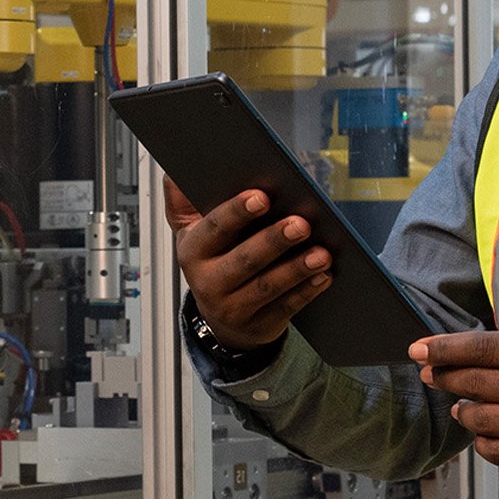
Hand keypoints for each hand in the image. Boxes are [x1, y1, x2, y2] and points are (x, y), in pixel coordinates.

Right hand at [164, 179, 332, 350]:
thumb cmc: (212, 262)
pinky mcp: (259, 325)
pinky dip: (307, 291)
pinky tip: (324, 275)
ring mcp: (233, 308)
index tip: (262, 196)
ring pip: (267, 286)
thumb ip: (183, 202)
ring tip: (322, 253)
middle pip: (244, 260)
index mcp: (193, 251)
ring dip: (297, 269)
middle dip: (273, 241)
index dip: (237, 212)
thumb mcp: (192, 232)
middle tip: (301, 224)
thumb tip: (174, 173)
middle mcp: (208, 282)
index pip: (214, 229)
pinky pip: (286, 307)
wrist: (220, 318)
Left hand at [411, 329, 498, 476]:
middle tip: (431, 374)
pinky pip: (495, 451)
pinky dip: (481, 439)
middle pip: (475, 383)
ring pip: (480, 419)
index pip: (482, 349)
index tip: (417, 350)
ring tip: (462, 405)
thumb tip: (463, 355)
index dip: (444, 349)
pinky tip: (484, 430)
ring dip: (463, 410)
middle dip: (445, 377)